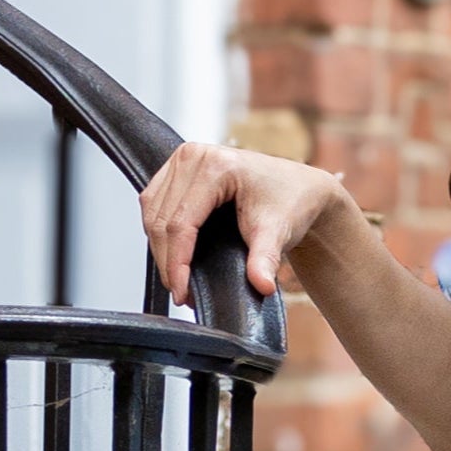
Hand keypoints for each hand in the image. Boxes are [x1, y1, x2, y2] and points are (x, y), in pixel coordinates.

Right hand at [137, 138, 351, 308]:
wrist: (298, 188)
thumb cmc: (290, 201)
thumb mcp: (279, 231)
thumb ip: (265, 259)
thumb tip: (261, 285)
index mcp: (216, 165)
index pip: (181, 222)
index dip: (177, 263)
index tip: (182, 293)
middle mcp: (194, 156)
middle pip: (161, 220)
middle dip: (168, 262)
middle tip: (182, 294)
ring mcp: (182, 159)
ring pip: (152, 214)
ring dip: (160, 250)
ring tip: (178, 280)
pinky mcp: (176, 169)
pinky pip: (154, 205)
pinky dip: (160, 234)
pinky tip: (173, 256)